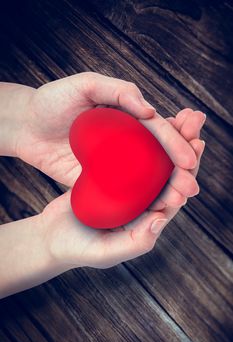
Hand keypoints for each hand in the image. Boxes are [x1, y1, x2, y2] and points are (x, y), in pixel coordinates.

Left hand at [15, 72, 197, 186]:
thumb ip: (119, 91)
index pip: (158, 131)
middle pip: (159, 157)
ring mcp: (114, 163)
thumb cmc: (52, 101)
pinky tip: (154, 207)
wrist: (26, 126)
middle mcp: (126, 142)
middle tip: (192, 184)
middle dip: (180, 169)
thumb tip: (150, 111)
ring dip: (166, 188)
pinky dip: (140, 198)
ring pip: (146, 177)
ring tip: (181, 197)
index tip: (191, 156)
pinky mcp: (99, 179)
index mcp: (128, 118)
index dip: (177, 142)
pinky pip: (123, 190)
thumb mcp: (85, 85)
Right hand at [38, 107, 204, 269]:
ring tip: (180, 114)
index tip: (197, 144)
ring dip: (167, 138)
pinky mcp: (112, 178)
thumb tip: (162, 218)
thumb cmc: (77, 248)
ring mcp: (128, 190)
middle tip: (195, 120)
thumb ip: (136, 242)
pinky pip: (131, 157)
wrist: (51, 237)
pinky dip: (141, 140)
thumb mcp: (106, 252)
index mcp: (149, 220)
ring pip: (153, 162)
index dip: (188, 170)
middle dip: (185, 147)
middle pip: (170, 173)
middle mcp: (144, 203)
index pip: (176, 194)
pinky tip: (146, 120)